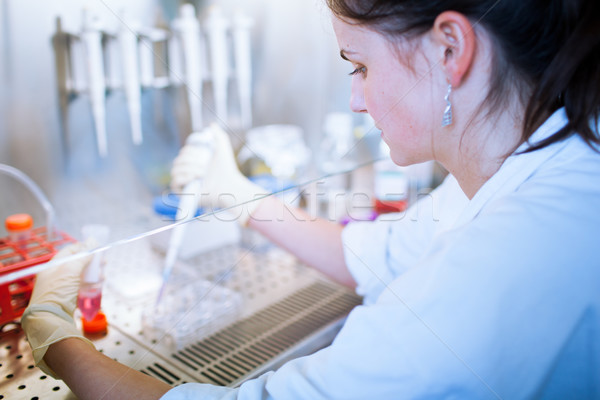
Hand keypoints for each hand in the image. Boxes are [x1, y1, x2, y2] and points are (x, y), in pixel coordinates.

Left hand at [21, 242, 94, 377]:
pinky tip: (98, 286)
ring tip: (103, 277)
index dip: (85, 248)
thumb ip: (83, 256)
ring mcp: (63, 288)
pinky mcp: (69, 299)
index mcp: (53, 266)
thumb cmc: (58, 292)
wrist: (51, 319)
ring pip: (82, 277)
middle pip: (78, 264)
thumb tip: (93, 242)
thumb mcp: (70, 270)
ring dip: (94, 275)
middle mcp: (57, 276)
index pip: (70, 251)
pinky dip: (91, 286)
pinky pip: (82, 288)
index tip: (98, 248)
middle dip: (93, 263)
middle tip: (105, 263)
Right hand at [170, 123, 266, 224]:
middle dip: (192, 160)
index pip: (183, 152)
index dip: (192, 151)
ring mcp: (186, 183)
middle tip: (205, 165)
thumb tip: (211, 125)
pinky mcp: (185, 193)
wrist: (230, 184)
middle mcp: (189, 172)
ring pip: (175, 169)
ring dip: (190, 169)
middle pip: (177, 160)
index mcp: (195, 162)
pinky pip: (174, 182)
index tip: (204, 154)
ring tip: (203, 173)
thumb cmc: (228, 168)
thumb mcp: (223, 147)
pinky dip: (184, 178)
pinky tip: (195, 179)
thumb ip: (218, 134)